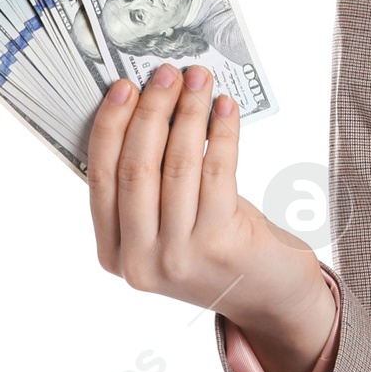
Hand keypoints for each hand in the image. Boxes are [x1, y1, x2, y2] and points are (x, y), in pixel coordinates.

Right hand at [86, 63, 336, 371]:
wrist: (269, 296)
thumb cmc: (217, 247)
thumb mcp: (169, 225)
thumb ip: (149, 184)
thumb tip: (147, 108)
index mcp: (115, 253)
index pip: (100, 178)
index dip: (111, 126)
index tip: (124, 87)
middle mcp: (141, 260)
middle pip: (136, 168)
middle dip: (151, 111)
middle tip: (166, 74)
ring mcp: (180, 256)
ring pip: (177, 166)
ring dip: (188, 114)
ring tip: (199, 81)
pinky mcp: (221, 243)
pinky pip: (217, 172)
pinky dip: (221, 133)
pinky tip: (225, 108)